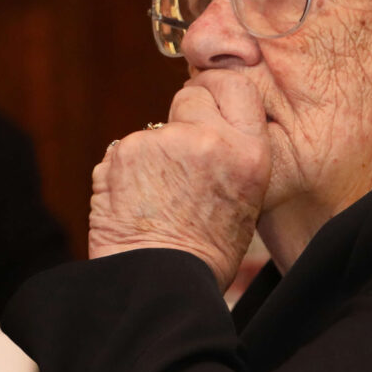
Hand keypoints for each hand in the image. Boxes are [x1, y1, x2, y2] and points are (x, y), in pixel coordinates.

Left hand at [88, 70, 270, 284]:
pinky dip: (126, 172)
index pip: (237, 86)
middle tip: (179, 159)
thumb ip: (234, 153)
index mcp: (248, 153)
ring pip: (155, 129)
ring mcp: (162, 142)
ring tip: (158, 199)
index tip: (209, 103)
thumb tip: (213, 124)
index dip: (218, 92)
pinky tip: (135, 203)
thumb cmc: (206, 252)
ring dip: (153, 153)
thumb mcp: (247, 200)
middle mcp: (208, 139)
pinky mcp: (123, 152)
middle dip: (183, 119)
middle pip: (192, 95)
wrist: (160, 285)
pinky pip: (125, 150)